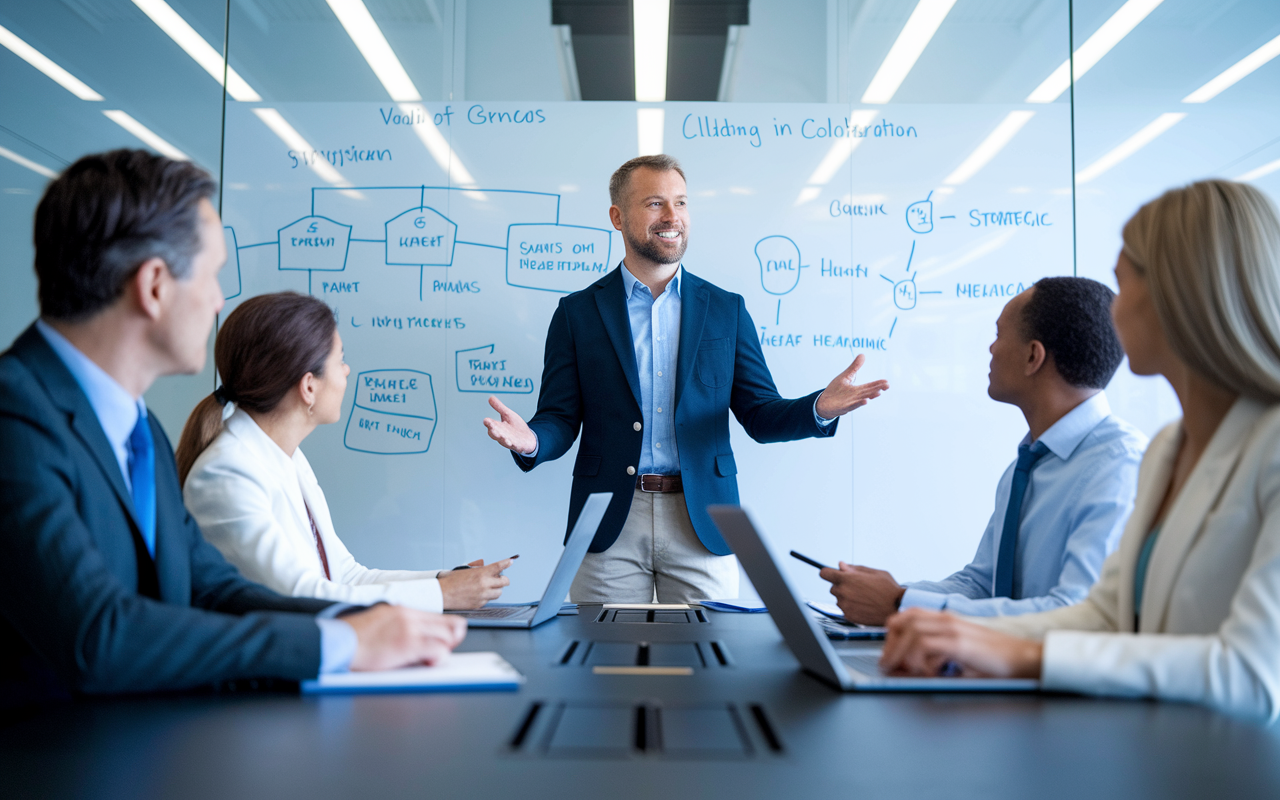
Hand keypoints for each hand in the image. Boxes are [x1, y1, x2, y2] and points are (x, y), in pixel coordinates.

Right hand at [344, 605, 467, 670]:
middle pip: (448, 625)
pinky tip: (429, 663)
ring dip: (444, 650)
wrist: (337, 641)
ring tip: (432, 660)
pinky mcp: (407, 643)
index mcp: (401, 610)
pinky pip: (437, 650)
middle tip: (444, 652)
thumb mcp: (378, 623)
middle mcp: (408, 616)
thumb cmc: (352, 639)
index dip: (447, 630)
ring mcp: (409, 628)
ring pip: (447, 636)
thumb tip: (413, 637)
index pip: (437, 617)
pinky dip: (438, 658)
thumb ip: (397, 625)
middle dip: (451, 641)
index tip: (448, 640)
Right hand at [437, 558, 512, 609]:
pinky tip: (479, 594)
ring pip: (499, 593)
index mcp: (481, 573)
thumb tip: (488, 572)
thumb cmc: (451, 581)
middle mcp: (484, 584)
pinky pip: (489, 600)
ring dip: (496, 589)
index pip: (498, 566)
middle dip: (503, 580)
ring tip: (488, 588)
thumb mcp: (466, 571)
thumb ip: (479, 571)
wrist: (442, 594)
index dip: (506, 563)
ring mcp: (483, 595)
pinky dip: (486, 597)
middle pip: (504, 582)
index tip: (511, 561)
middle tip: (499, 579)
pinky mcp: (480, 604)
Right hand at [483, 397, 536, 454]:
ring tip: (502, 437)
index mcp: (498, 427)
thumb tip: (490, 397)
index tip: (486, 420)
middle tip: (491, 428)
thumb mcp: (507, 414)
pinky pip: (515, 446)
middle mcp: (502, 435)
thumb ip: (499, 407)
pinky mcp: (518, 446)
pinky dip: (513, 445)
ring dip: (502, 439)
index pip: (491, 425)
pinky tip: (512, 444)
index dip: (488, 423)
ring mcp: (509, 441)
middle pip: (495, 434)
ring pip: (504, 441)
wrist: (527, 438)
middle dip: (493, 431)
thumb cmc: (516, 426)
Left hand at [814, 354, 888, 417]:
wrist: (823, 403)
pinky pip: (852, 406)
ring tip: (878, 393)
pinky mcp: (843, 407)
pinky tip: (865, 401)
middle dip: (877, 388)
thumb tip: (863, 355)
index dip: (878, 384)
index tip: (887, 381)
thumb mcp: (846, 376)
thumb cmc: (835, 391)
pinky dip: (858, 404)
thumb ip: (854, 367)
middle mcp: (855, 396)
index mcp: (857, 390)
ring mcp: (850, 402)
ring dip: (870, 396)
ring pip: (862, 399)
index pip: (869, 386)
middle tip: (887, 385)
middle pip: (868, 392)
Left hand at [818, 562, 904, 624]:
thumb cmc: (889, 589)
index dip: (828, 573)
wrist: (897, 609)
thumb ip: (855, 569)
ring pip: (839, 599)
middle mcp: (843, 592)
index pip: (824, 573)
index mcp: (847, 579)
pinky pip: (845, 609)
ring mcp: (845, 605)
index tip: (831, 574)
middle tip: (858, 587)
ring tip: (864, 598)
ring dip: (846, 597)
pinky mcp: (849, 616)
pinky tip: (864, 606)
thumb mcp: (875, 573)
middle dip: (842, 585)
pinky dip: (851, 607)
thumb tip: (841, 565)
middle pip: (832, 587)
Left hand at [878, 608, 1042, 678]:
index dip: (893, 632)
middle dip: (891, 643)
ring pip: (912, 632)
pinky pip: (927, 645)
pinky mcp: (960, 643)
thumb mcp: (961, 653)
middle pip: (905, 621)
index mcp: (948, 619)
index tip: (889, 651)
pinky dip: (918, 659)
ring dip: (900, 652)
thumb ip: (939, 654)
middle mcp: (948, 620)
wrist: (1026, 658)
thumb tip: (914, 667)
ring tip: (900, 670)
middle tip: (889, 664)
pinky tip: (923, 673)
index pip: (909, 615)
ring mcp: (954, 629)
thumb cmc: (996, 659)